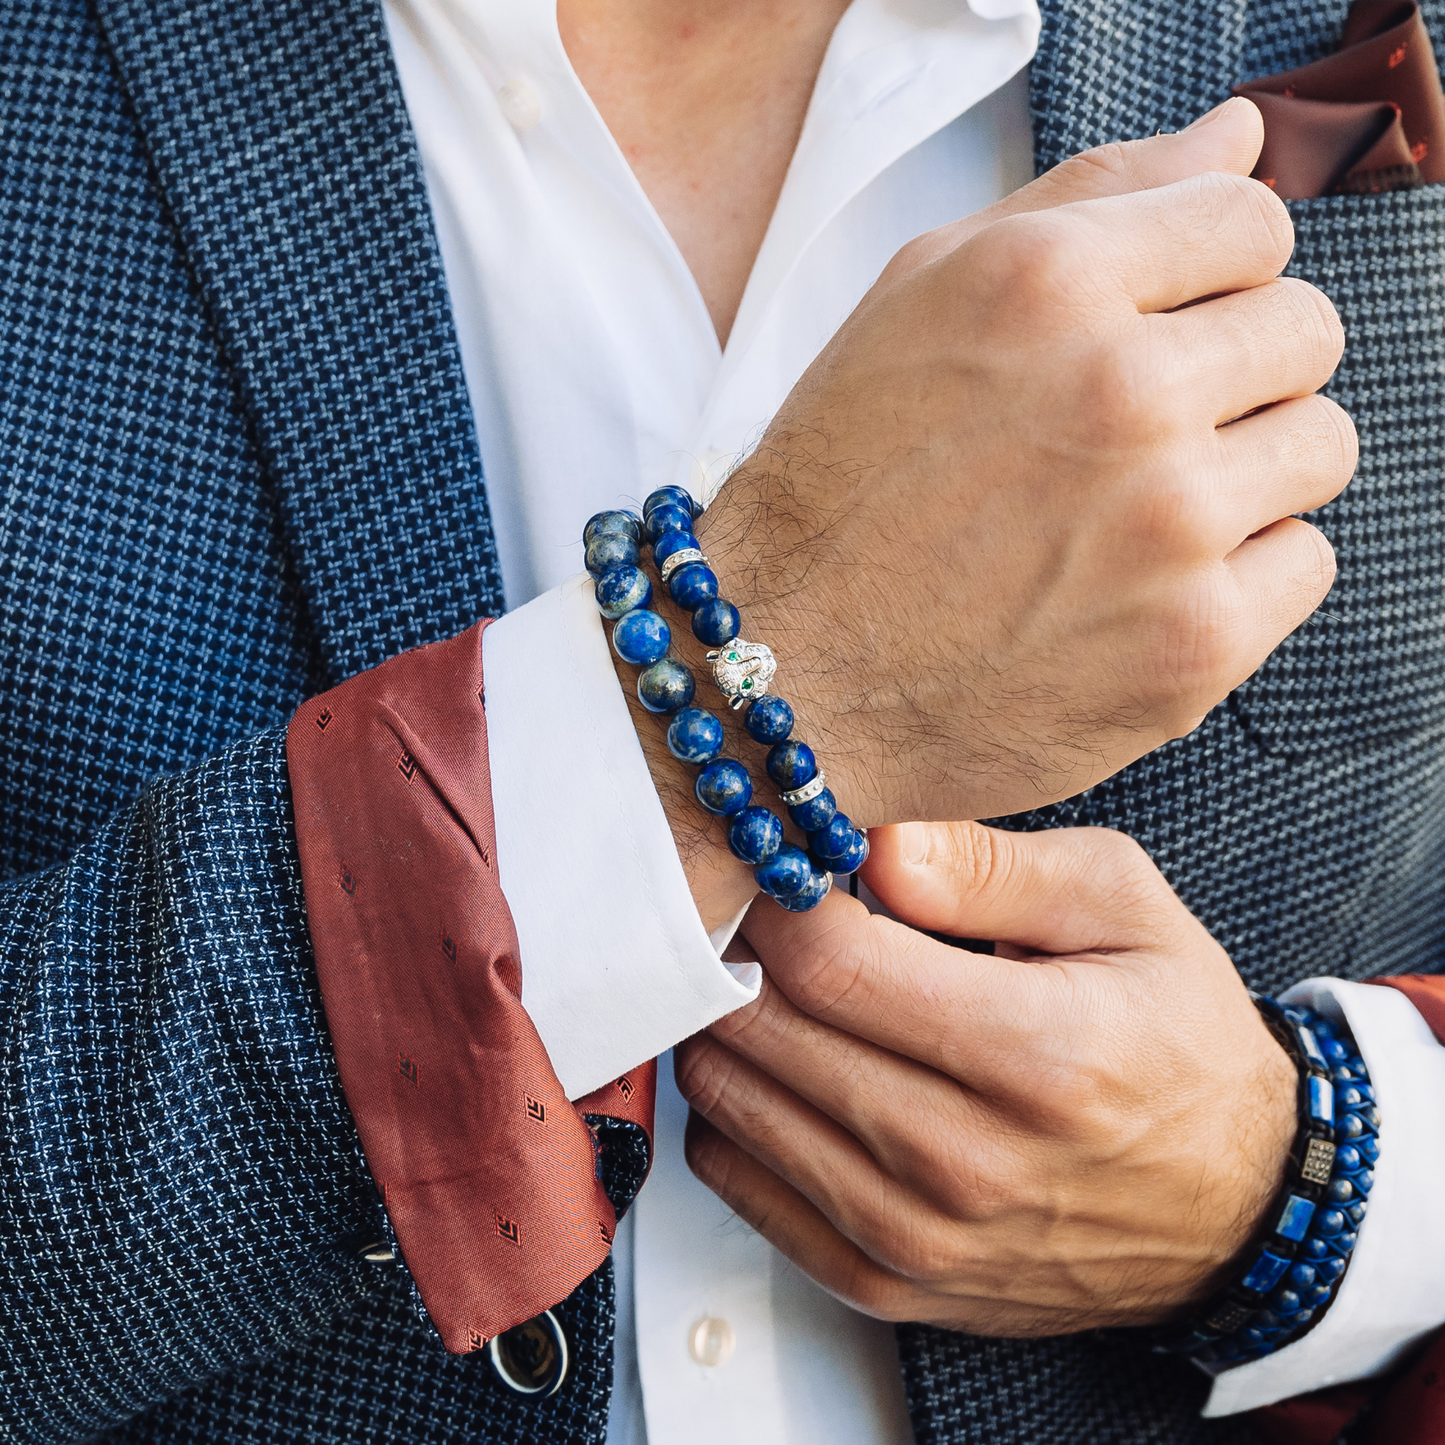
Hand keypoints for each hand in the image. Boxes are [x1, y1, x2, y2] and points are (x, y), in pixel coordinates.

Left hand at [674, 821, 1297, 1333]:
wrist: (1234, 1202)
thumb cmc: (1175, 1038)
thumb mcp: (1122, 904)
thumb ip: (992, 865)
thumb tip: (873, 847)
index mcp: (1036, 1055)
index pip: (832, 966)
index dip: (778, 903)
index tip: (781, 870)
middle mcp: (966, 1162)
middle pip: (764, 1035)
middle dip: (734, 954)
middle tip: (756, 916)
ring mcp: (917, 1237)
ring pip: (732, 1109)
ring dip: (723, 1028)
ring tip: (765, 984)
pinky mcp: (886, 1285)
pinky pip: (739, 1186)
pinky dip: (733, 1114)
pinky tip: (777, 1067)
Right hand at [689, 97, 1353, 830]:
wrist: (787, 675)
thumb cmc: (837, 488)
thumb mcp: (920, 298)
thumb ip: (1090, 198)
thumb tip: (1238, 136)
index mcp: (1047, 282)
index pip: (1250, 220)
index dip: (1211, 275)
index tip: (1165, 327)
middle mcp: (1121, 393)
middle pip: (1304, 332)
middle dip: (1235, 371)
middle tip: (1142, 432)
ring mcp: (1168, 526)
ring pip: (1320, 447)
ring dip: (1246, 471)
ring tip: (1141, 512)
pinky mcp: (1194, 644)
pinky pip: (1305, 565)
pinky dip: (1240, 573)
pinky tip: (1145, 586)